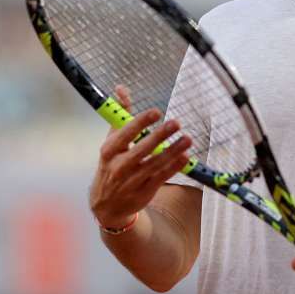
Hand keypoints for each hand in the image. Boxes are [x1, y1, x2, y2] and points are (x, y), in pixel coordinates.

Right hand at [88, 85, 191, 227]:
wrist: (107, 205)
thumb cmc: (111, 166)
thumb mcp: (112, 141)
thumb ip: (120, 115)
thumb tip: (121, 89)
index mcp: (109, 150)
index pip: (125, 133)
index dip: (141, 122)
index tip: (156, 112)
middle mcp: (119, 166)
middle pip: (141, 149)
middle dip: (160, 136)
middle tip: (176, 123)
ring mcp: (132, 181)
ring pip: (155, 164)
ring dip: (173, 151)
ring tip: (187, 139)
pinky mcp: (144, 192)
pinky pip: (161, 177)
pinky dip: (174, 167)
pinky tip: (185, 157)